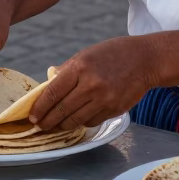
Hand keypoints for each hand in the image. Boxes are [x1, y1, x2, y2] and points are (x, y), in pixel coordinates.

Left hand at [29, 36, 160, 131]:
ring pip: (75, 120)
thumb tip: (48, 85)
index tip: (33, 115)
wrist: (145, 59)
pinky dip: (82, 122)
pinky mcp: (114, 110)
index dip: (40, 107)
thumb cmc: (113, 53)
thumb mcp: (87, 54)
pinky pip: (91, 122)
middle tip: (40, 125)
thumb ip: (67, 70)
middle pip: (61, 110)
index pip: (52, 92)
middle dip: (47, 121)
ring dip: (62, 125)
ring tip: (55, 126)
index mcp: (80, 67)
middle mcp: (91, 84)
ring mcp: (103, 99)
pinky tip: (77, 119)